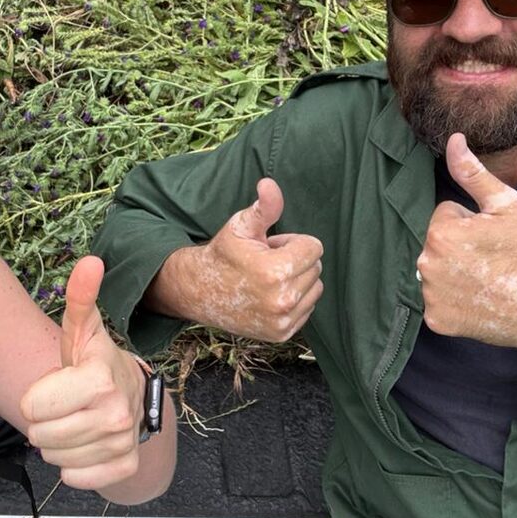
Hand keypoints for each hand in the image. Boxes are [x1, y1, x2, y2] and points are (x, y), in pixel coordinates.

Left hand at [20, 256, 146, 490]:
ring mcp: (122, 442)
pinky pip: (75, 478)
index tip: (58, 385)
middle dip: (45, 422)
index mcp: (100, 377)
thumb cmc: (94, 362)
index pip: (32, 407)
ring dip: (59, 443)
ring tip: (75, 419)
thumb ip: (80, 297)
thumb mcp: (82, 330)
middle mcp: (116, 412)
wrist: (133, 396)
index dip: (37, 396)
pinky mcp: (125, 466)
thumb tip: (90, 260)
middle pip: (39, 436)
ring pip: (54, 458)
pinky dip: (76, 466)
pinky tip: (87, 442)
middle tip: (65, 404)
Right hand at [156, 178, 322, 341]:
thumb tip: (269, 183)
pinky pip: (308, 308)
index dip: (292, 241)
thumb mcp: (241, 225)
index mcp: (275, 271)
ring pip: (315, 288)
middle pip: (316, 267)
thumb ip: (264, 207)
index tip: (271, 246)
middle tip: (266, 261)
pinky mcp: (282, 334)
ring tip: (269, 278)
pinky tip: (270, 295)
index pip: (314, 247)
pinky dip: (295, 299)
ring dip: (298, 279)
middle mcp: (282, 300)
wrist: (200, 291)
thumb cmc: (224, 253)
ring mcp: (282, 320)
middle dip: (295, 259)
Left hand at [418, 134, 516, 349]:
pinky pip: (439, 302)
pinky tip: (481, 302)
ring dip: (456, 273)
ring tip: (489, 281)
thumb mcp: (507, 204)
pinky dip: (456, 303)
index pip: (446, 214)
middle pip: (439, 243)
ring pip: (438, 272)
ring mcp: (431, 296)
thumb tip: (453, 140)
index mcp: (441, 233)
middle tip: (494, 261)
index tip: (494, 238)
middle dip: (461, 247)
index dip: (472, 223)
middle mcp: (427, 265)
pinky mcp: (438, 321)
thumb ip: (472, 172)